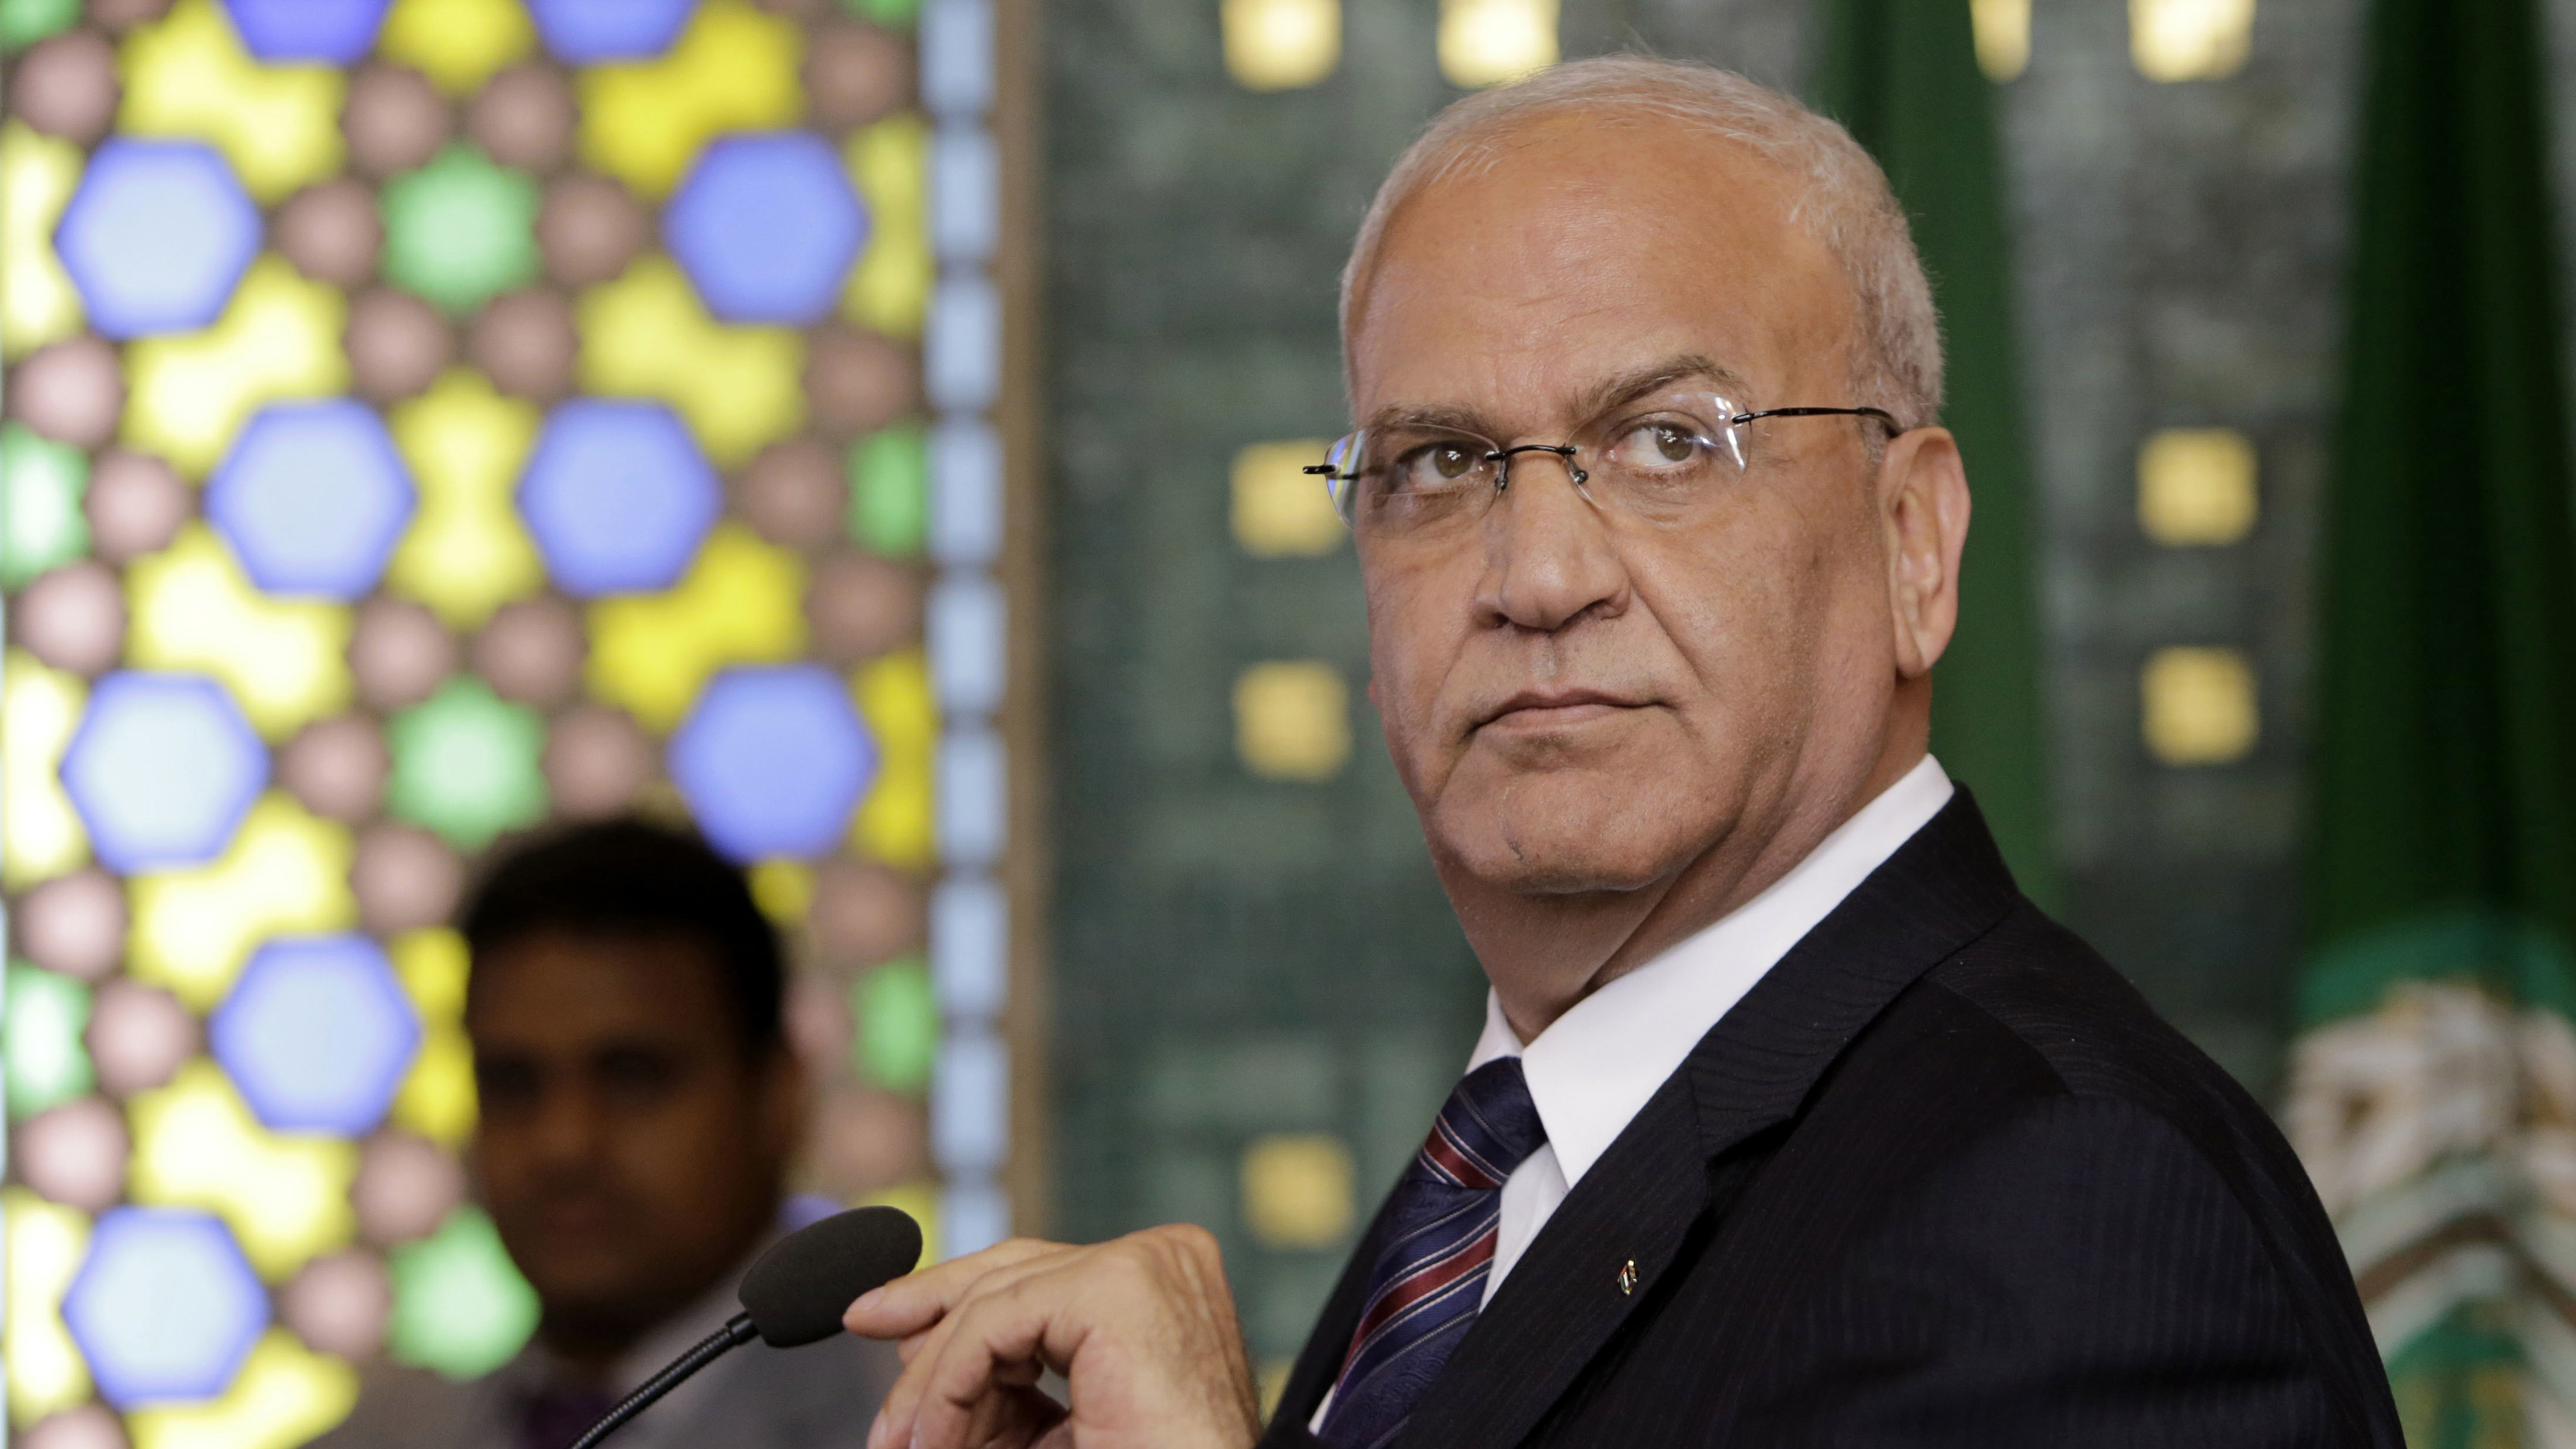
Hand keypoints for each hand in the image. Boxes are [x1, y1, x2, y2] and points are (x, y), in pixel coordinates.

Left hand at [844, 1224, 1263, 1448]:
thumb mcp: (1060, 1420)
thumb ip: (1006, 1379)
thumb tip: (916, 1347)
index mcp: (1163, 1281)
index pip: (1040, 1273)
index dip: (954, 1297)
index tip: (884, 1320)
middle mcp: (1163, 1258)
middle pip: (1014, 1270)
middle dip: (928, 1311)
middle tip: (864, 1329)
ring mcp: (1145, 1264)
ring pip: (995, 1298)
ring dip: (935, 1378)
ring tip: (904, 1439)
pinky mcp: (1116, 1288)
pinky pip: (994, 1323)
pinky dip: (948, 1383)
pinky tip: (930, 1435)